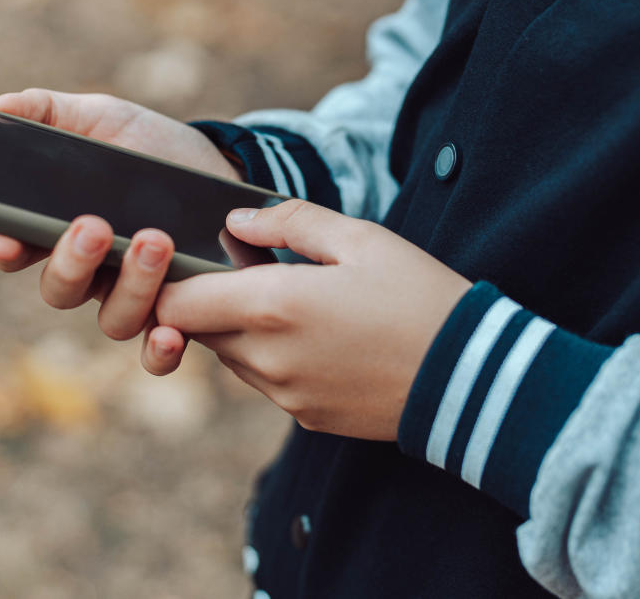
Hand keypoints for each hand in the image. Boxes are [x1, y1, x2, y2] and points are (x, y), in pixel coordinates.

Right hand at [0, 88, 242, 373]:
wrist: (226, 171)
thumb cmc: (154, 147)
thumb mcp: (106, 119)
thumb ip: (51, 112)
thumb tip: (0, 107)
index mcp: (60, 227)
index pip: (16, 247)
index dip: (4, 247)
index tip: (6, 239)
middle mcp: (90, 271)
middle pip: (60, 288)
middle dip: (72, 261)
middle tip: (94, 226)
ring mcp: (132, 297)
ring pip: (110, 318)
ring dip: (130, 287)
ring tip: (155, 241)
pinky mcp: (178, 316)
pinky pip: (154, 353)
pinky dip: (157, 353)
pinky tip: (169, 333)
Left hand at [153, 200, 471, 440]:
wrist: (469, 377)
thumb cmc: (418, 296)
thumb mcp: (362, 238)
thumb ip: (289, 221)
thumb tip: (236, 221)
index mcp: (274, 307)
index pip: (177, 304)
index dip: (170, 282)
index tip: (185, 260)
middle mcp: (268, 358)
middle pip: (199, 331)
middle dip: (209, 301)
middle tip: (246, 269)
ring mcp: (285, 394)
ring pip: (232, 357)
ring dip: (242, 329)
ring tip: (291, 299)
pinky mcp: (306, 417)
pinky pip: (267, 382)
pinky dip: (274, 357)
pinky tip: (318, 335)